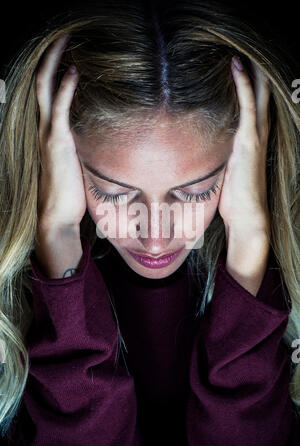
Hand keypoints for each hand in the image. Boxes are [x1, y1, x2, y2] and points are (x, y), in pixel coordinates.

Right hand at [36, 34, 86, 229]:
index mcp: (49, 131)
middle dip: (51, 55)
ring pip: (46, 88)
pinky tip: (75, 69)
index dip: (54, 68)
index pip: (48, 92)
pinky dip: (66, 88)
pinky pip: (60, 109)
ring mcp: (48, 134)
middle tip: (65, 32)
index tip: (69, 49)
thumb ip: (84, 145)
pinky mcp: (57, 143)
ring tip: (67, 38)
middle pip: (42, 81)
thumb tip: (104, 136)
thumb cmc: (69, 193)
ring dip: (55, 61)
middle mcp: (44, 128)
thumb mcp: (77, 163)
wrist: (56, 216)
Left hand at [217, 56, 270, 294]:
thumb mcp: (225, 174)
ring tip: (242, 49)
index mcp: (250, 142)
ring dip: (251, 72)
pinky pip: (249, 107)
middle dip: (255, 74)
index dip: (248, 87)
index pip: (253, 108)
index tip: (238, 66)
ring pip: (258, 95)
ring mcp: (255, 137)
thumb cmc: (236, 200)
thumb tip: (200, 154)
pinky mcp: (249, 142)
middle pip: (261, 96)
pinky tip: (236, 67)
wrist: (248, 217)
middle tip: (247, 50)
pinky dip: (243, 86)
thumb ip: (218, 158)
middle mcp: (257, 135)